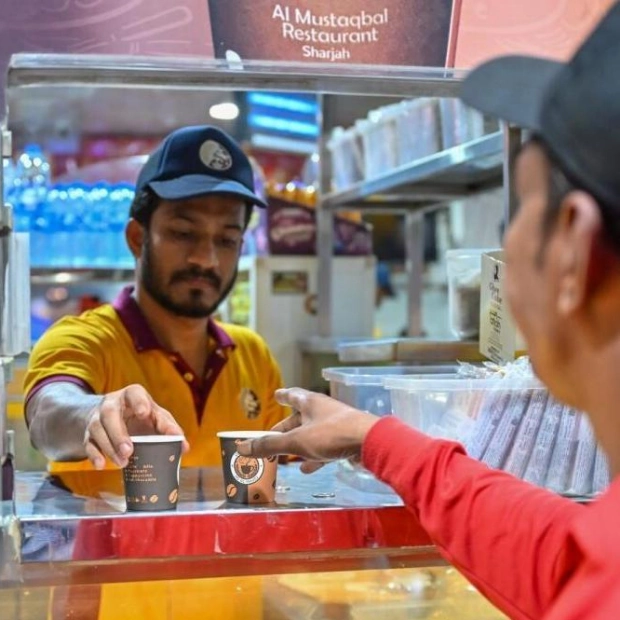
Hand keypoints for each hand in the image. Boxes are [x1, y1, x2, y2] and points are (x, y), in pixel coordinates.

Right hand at [84, 384, 188, 468]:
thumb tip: (184, 447)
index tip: (145, 413)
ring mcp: (97, 418)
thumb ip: (169, 428)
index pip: (134, 393)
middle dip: (119, 434)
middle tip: (130, 451)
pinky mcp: (89, 434)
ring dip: (110, 447)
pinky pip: (88, 443)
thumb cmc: (142, 416)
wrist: (114, 415)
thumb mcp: (156, 416)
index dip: (139, 402)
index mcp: (132, 395)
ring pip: (98, 430)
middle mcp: (112, 404)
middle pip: (110, 415)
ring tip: (123, 462)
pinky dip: (93, 455)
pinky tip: (100, 465)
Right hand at [236, 388, 377, 472]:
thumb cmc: (331, 435)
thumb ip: (270, 445)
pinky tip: (306, 469)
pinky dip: (313, 456)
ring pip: (311, 433)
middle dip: (286, 428)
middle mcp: (323, 410)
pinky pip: (324, 447)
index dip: (282, 396)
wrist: (370, 443)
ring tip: (285, 457)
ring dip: (298, 444)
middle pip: (300, 418)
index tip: (276, 395)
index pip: (292, 395)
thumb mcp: (296, 441)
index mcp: (310, 403)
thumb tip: (241, 446)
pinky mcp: (345, 440)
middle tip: (272, 436)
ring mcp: (335, 425)